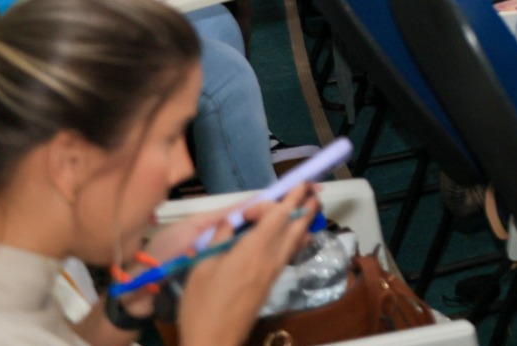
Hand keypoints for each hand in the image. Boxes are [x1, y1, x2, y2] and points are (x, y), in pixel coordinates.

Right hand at [168, 193, 316, 345]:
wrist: (214, 341)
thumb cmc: (202, 305)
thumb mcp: (202, 266)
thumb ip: (220, 238)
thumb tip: (233, 220)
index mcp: (254, 249)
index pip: (278, 214)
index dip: (281, 199)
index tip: (271, 196)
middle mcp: (271, 257)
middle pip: (295, 225)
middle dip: (305, 203)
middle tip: (313, 187)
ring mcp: (274, 271)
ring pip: (296, 239)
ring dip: (304, 220)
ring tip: (312, 205)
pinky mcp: (272, 282)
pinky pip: (289, 253)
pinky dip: (297, 238)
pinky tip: (299, 236)